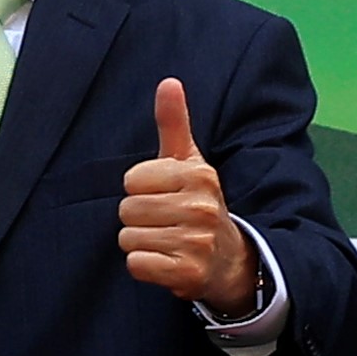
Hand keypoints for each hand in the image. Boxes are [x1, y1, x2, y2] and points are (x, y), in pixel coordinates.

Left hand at [114, 75, 258, 309]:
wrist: (229, 260)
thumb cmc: (197, 204)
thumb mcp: (189, 162)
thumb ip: (173, 124)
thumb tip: (168, 81)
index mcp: (198, 175)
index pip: (131, 179)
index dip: (140, 189)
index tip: (164, 195)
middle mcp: (200, 207)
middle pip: (127, 210)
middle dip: (138, 218)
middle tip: (165, 222)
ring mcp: (196, 243)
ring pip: (128, 237)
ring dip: (140, 243)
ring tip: (166, 241)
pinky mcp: (188, 274)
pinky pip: (136, 264)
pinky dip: (144, 265)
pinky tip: (166, 261)